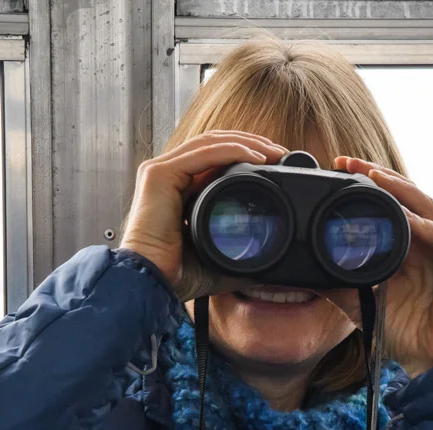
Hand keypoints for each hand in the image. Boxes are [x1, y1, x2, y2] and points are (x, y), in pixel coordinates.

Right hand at [119, 130, 287, 300]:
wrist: (153, 284)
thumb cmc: (177, 275)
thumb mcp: (219, 257)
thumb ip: (239, 252)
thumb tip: (268, 264)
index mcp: (178, 189)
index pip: (214, 158)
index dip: (246, 155)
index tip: (275, 164)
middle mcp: (168, 175)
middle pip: (214, 144)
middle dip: (250, 143)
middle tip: (280, 153)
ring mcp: (161, 172)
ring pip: (210, 143)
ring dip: (246, 143)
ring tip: (274, 152)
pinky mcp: (159, 175)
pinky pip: (203, 153)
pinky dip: (232, 151)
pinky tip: (256, 157)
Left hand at [329, 157, 432, 377]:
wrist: (431, 360)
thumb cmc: (402, 330)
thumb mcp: (359, 302)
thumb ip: (336, 284)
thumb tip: (301, 274)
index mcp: (409, 242)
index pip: (389, 200)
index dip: (368, 182)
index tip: (338, 167)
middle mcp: (430, 238)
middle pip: (407, 195)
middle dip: (379, 176)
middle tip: (349, 162)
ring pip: (427, 207)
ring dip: (402, 190)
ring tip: (376, 178)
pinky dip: (425, 227)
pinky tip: (408, 219)